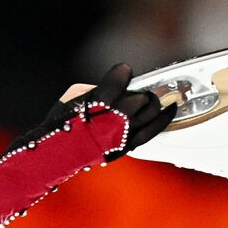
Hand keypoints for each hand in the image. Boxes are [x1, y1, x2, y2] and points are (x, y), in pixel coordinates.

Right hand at [10, 63, 176, 160]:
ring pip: (148, 111)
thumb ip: (98, 88)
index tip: (122, 72)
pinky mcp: (126, 146)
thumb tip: (117, 87)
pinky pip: (151, 131)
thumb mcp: (73, 96)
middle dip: (137, 93)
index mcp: (97, 102)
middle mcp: (112, 118)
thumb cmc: (62, 124)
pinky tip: (169, 110)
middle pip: (139, 98)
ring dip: (149, 103)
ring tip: (150, 100)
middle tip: (134, 93)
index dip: (121, 73)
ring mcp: (121, 134)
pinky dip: (163, 118)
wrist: (57, 155)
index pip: (121, 78)